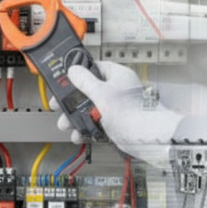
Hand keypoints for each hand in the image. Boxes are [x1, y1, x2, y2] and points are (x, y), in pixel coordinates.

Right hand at [55, 60, 184, 164]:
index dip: (76, 74)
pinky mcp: (115, 123)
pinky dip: (86, 128)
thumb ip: (85, 81)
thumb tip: (73, 70)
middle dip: (71, 101)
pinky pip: (96, 123)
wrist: (148, 139)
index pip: (94, 68)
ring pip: (90, 108)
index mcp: (117, 76)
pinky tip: (78, 135)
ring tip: (65, 125)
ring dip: (75, 117)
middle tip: (58, 106)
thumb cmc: (132, 113)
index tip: (62, 81)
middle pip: (88, 90)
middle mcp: (117, 90)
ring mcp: (116, 107)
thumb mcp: (102, 94)